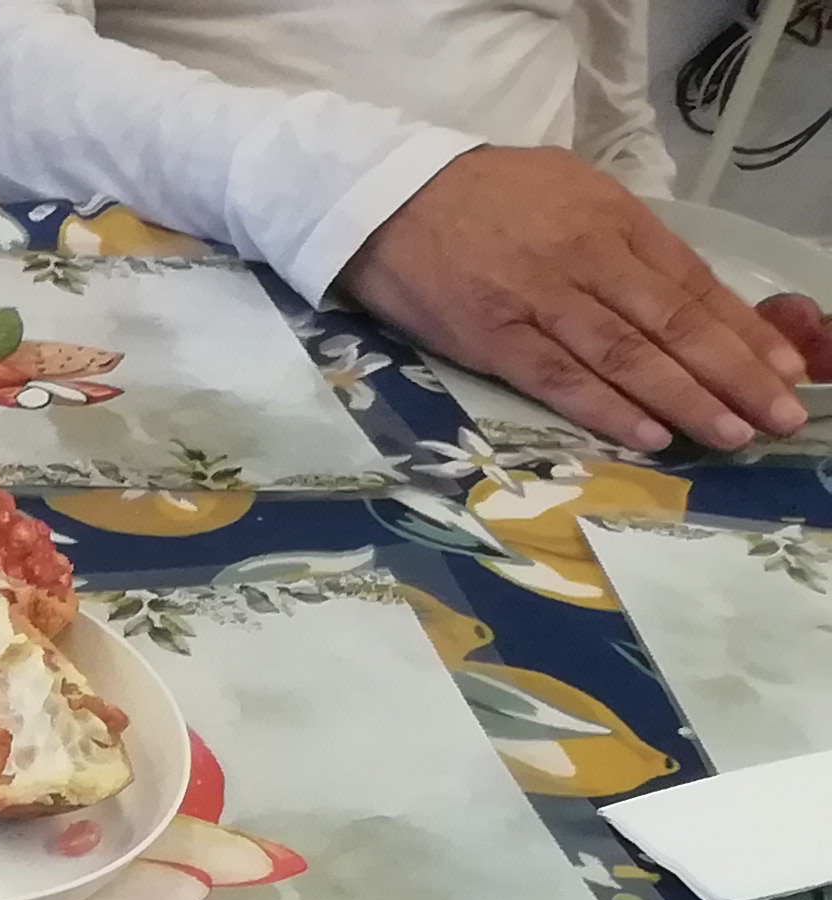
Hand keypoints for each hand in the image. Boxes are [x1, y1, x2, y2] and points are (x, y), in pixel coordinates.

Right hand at [341, 147, 805, 452]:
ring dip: (686, 399)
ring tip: (731, 434)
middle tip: (779, 416)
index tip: (785, 369)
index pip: (693, 283)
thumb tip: (672, 287)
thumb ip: (618, 236)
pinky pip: (561, 379)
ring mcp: (540, 300)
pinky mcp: (494, 338)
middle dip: (735, 373)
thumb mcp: (568, 190)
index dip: (743, 330)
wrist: (389, 198)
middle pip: (675, 323)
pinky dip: (608, 408)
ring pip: (629, 355)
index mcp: (612, 219)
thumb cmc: (481, 197)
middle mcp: (587, 258)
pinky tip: (650, 433)